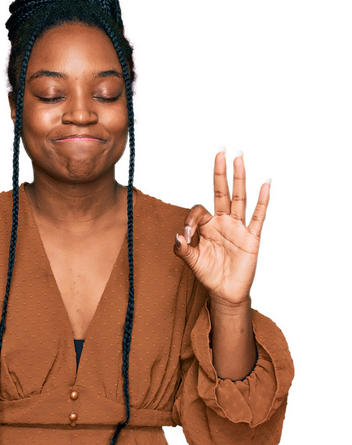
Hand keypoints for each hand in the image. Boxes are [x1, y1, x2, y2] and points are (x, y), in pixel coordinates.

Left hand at [173, 150, 269, 305]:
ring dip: (239, 179)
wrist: (226, 292)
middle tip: (220, 152)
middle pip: (222, 193)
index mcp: (208, 226)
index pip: (199, 210)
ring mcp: (238, 228)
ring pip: (239, 198)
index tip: (188, 236)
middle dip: (220, 173)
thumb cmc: (209, 274)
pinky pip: (257, 216)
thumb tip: (178, 236)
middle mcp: (223, 222)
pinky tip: (266, 184)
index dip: (191, 219)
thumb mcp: (192, 262)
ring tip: (238, 159)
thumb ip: (182, 250)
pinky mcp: (251, 237)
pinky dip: (262, 201)